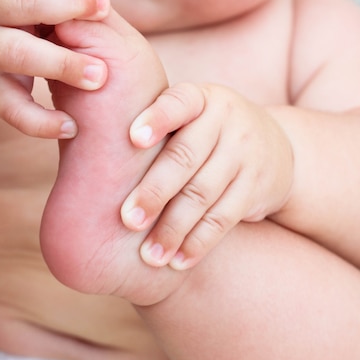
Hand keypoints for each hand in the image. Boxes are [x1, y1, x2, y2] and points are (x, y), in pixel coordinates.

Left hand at [121, 82, 293, 268]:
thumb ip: (156, 124)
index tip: (133, 138)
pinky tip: (179, 261)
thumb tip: (84, 142)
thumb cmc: (207, 131)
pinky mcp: (257, 185)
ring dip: (174, 228)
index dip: (157, 118)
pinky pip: (224, 216)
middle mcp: (226, 119)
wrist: (274, 146)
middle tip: (127, 220)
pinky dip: (199, 242)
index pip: (178, 102)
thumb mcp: (191, 114)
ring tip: (149, 255)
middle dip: (155, 191)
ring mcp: (245, 152)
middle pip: (185, 157)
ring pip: (204, 193)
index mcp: (200, 98)